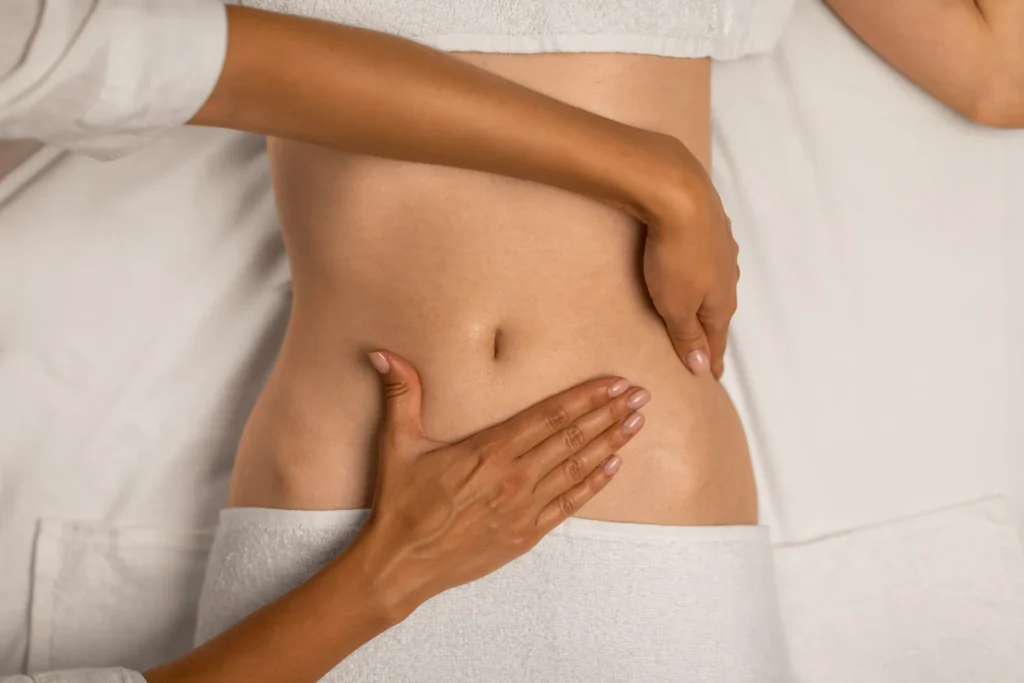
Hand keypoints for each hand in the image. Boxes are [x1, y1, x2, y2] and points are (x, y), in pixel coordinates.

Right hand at [348, 350, 650, 619]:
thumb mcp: (396, 444)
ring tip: (637, 422)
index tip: (614, 383)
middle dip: (609, 413)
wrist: (401, 565)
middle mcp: (513, 476)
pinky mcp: (525, 534)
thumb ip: (401, 395)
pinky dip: (594, 484)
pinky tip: (614, 465)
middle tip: (641, 394)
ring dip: (610, 443)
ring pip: (577, 468)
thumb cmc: (400, 504)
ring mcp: (523, 507)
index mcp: (488, 450)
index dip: (585, 397)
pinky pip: (568, 504)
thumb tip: (383, 352)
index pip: (549, 416)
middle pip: (572, 437)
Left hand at [637, 134, 739, 379]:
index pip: (716, 340)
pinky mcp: (713, 225)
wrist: (680, 195)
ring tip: (702, 309)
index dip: (712, 360)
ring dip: (710, 298)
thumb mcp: (675, 306)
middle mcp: (729, 277)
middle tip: (708, 348)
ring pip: (717, 282)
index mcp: (720, 303)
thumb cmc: (675, 256)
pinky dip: (704, 270)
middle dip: (712, 331)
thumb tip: (703, 368)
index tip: (712, 377)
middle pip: (719, 312)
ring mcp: (723, 249)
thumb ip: (688, 337)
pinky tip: (701, 266)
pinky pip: (709, 257)